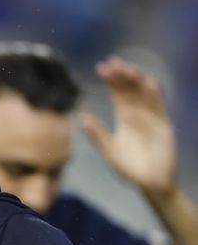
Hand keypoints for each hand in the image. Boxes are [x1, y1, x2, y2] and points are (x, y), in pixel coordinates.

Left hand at [80, 56, 175, 196]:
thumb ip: (97, 135)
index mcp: (124, 117)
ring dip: (138, 82)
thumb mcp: (109, 151)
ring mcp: (152, 118)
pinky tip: (150, 84)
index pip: (117, 94)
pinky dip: (155, 96)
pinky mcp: (164, 125)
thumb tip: (81, 117)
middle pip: (131, 89)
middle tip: (114, 62)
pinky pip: (160, 108)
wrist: (150, 182)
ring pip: (144, 94)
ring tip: (129, 69)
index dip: (111, 80)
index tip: (102, 67)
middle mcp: (139, 114)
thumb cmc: (128, 168)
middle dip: (123, 75)